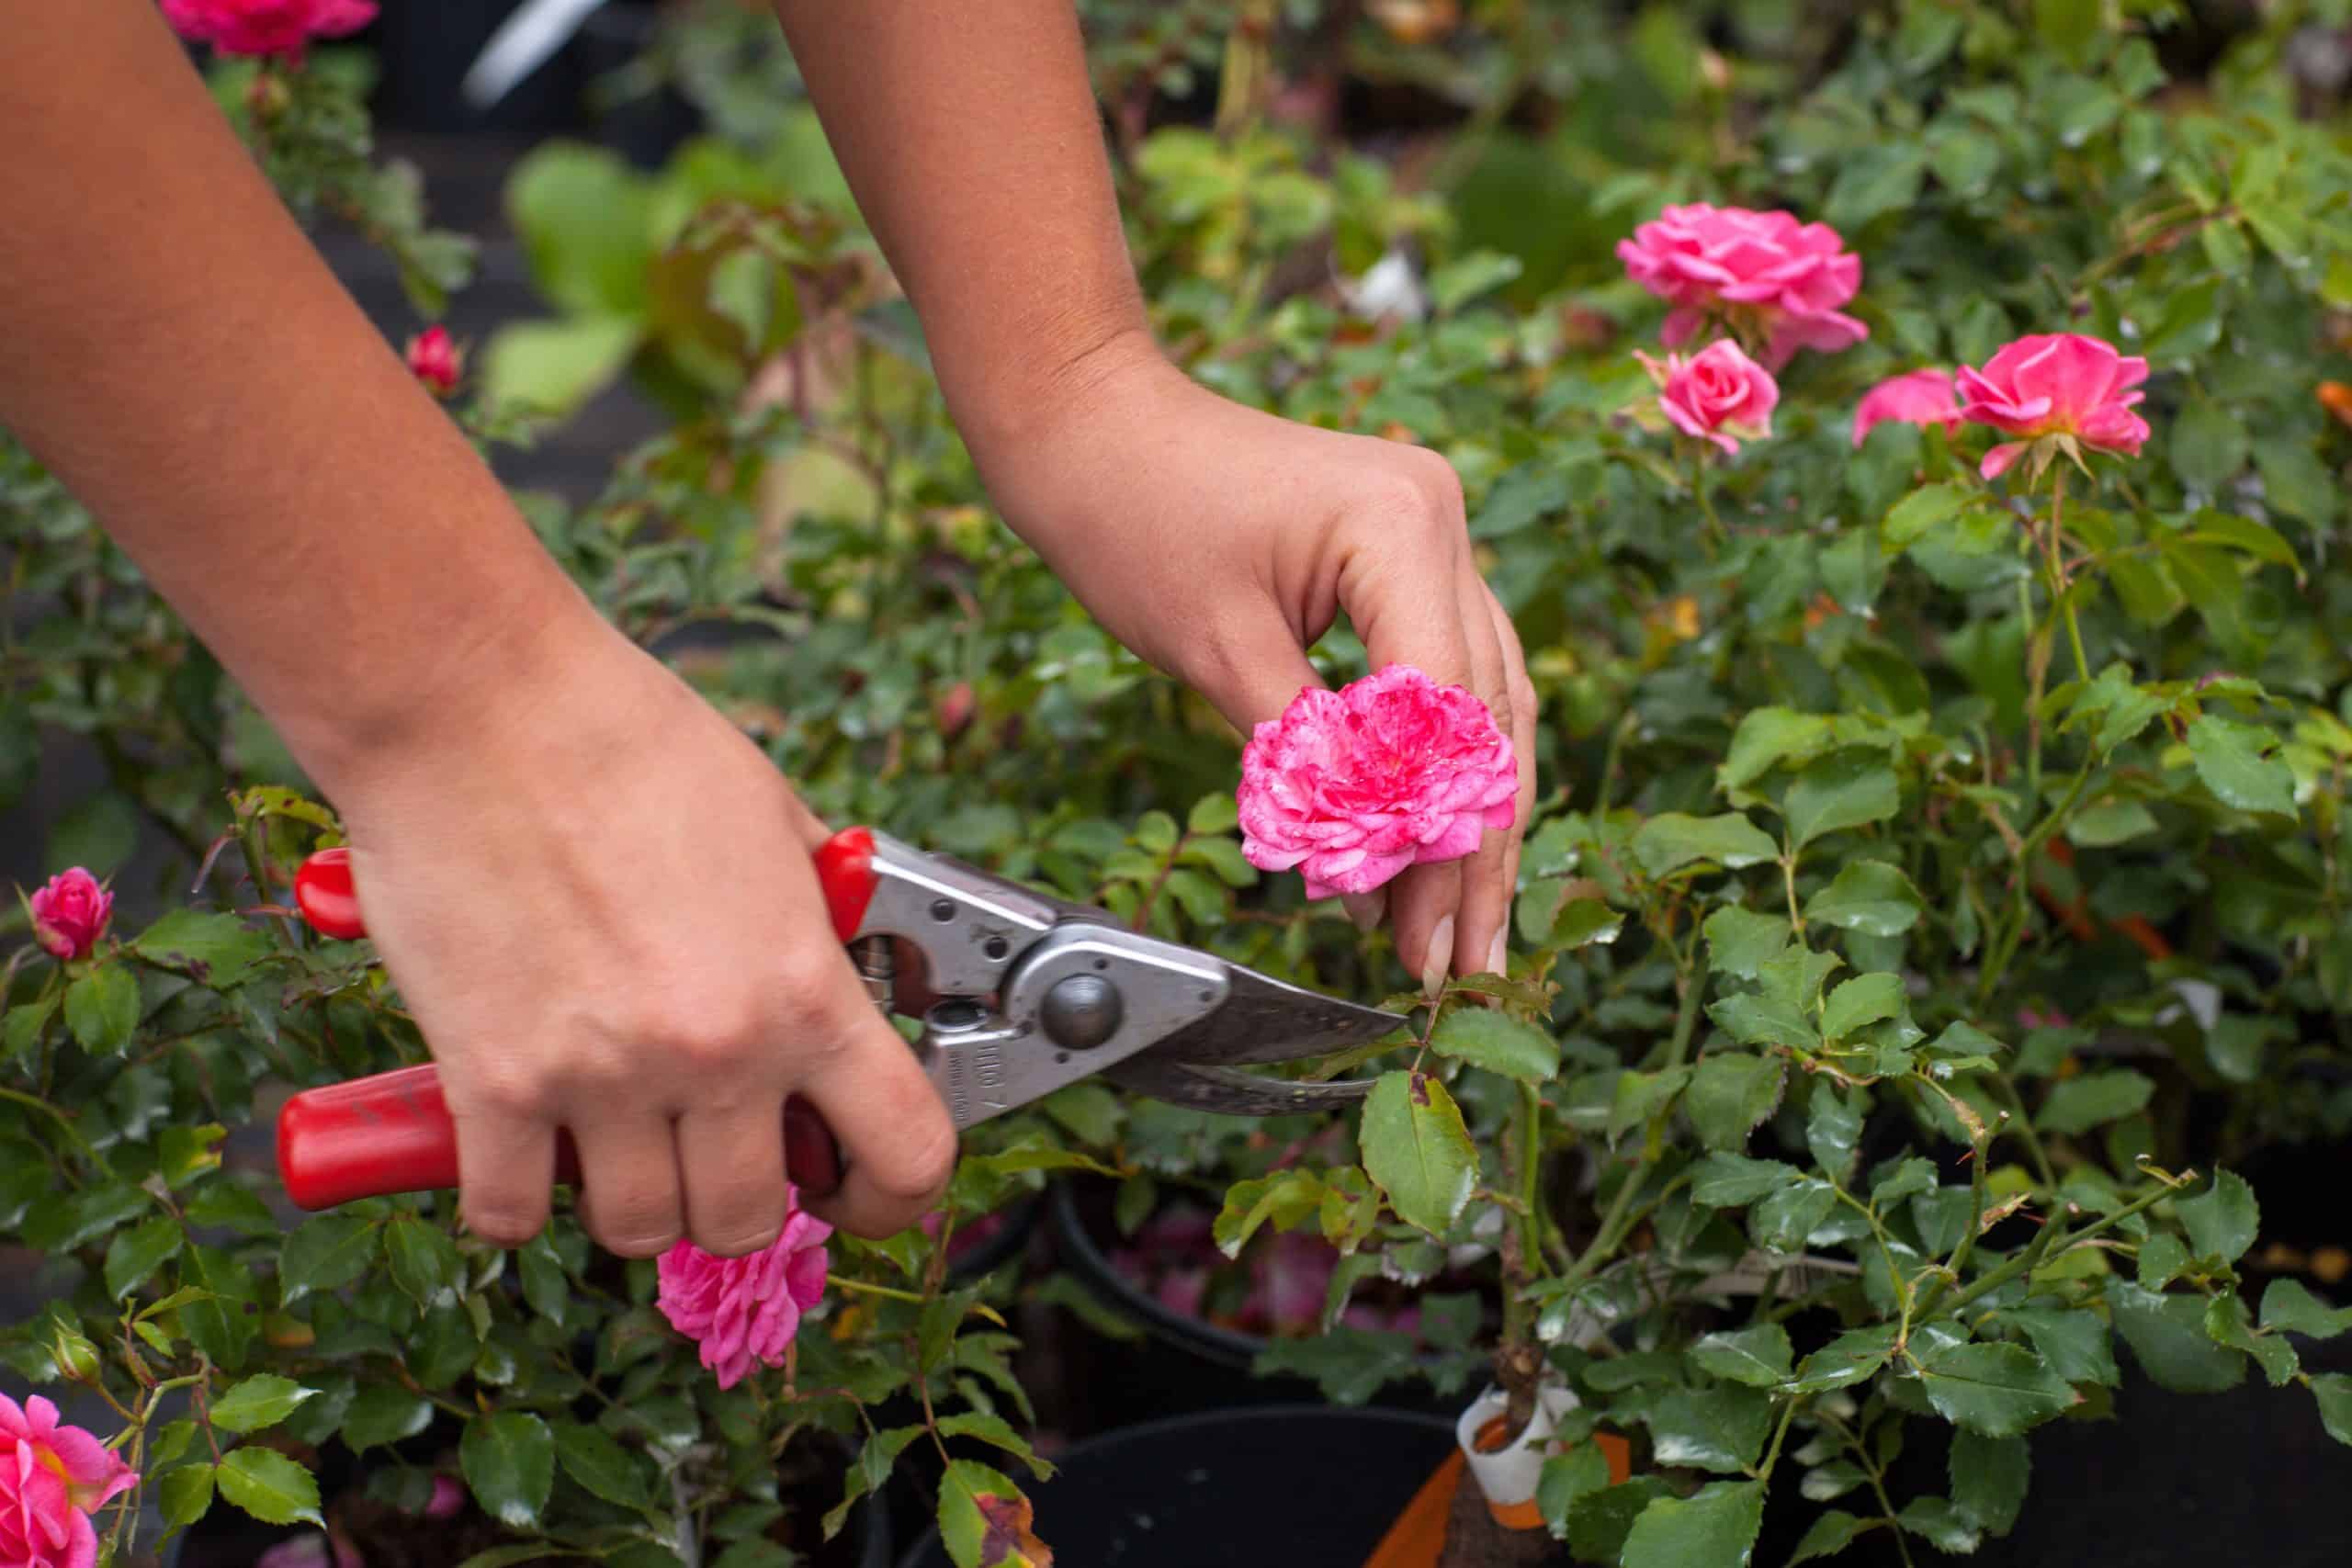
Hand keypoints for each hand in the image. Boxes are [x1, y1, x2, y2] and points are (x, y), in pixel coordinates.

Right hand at [323, 617, 956, 1253]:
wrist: (478, 705)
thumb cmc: (626, 738)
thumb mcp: (776, 821)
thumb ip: (817, 920)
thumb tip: (849, 972)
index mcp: (804, 988)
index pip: (907, 1154)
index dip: (891, 1196)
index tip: (858, 1190)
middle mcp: (717, 1051)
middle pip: (753, 1218)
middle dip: (741, 1195)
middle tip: (714, 1146)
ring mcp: (602, 1078)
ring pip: (641, 1229)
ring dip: (635, 1198)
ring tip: (619, 1136)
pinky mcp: (491, 1083)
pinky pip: (508, 1212)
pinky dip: (513, 1198)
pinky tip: (519, 1146)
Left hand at [970, 334, 1538, 981]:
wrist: (1093, 422)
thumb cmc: (1132, 515)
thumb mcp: (1216, 652)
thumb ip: (1304, 764)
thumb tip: (1367, 877)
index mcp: (1402, 527)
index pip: (1445, 711)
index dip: (1434, 835)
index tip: (1416, 934)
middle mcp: (1442, 521)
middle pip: (1483, 716)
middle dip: (1468, 852)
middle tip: (1455, 964)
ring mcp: (1435, 532)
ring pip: (1484, 703)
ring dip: (1469, 819)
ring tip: (1462, 931)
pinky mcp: (1407, 555)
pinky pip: (1447, 672)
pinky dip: (1437, 762)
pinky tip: (1437, 844)